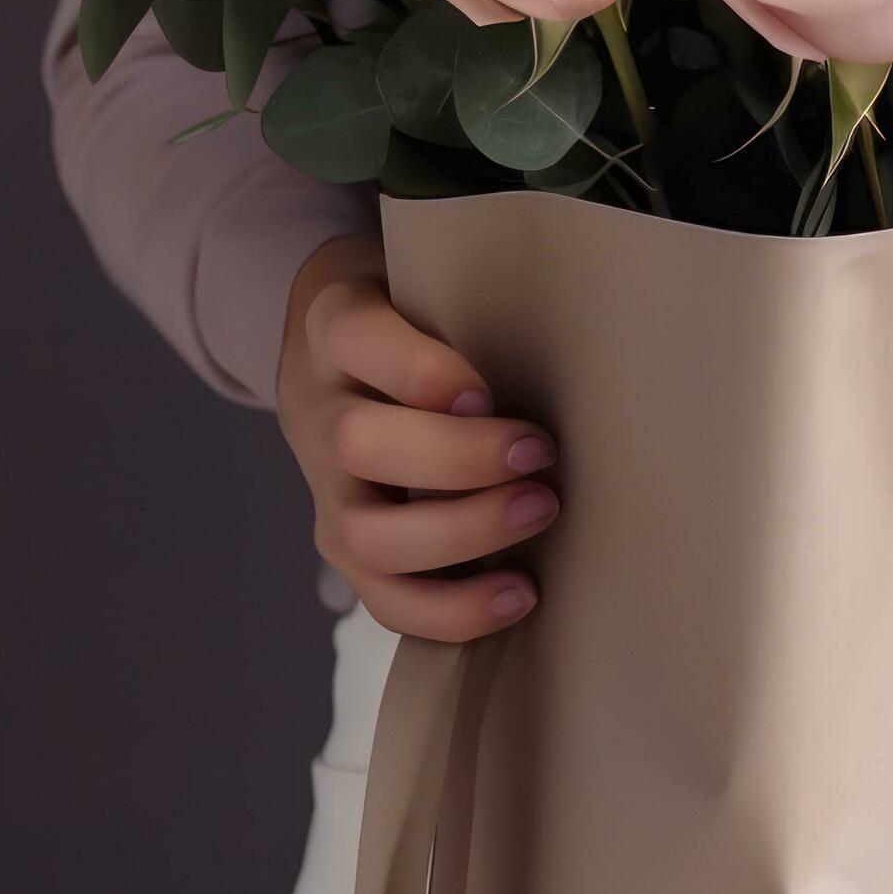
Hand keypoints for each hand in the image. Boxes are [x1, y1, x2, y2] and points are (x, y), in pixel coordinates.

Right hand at [276, 236, 558, 640]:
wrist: (337, 354)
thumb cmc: (415, 316)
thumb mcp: (429, 284)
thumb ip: (474, 310)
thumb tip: (574, 359)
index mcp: (335, 328)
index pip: (357, 338)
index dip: (423, 373)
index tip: (490, 391)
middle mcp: (318, 411)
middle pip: (356, 445)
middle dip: (456, 459)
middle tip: (540, 454)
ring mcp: (324, 490)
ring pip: (361, 536)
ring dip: (461, 535)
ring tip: (539, 511)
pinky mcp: (345, 548)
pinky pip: (383, 598)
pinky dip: (451, 610)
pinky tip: (517, 594)